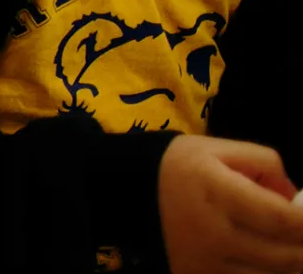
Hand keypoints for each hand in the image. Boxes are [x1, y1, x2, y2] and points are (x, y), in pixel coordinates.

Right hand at [160, 134, 302, 273]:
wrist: (125, 192)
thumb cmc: (177, 166)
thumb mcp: (218, 149)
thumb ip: (264, 163)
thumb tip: (296, 197)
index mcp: (217, 192)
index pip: (283, 219)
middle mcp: (212, 234)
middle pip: (287, 256)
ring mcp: (204, 263)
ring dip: (292, 264)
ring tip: (290, 245)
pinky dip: (267, 273)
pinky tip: (268, 259)